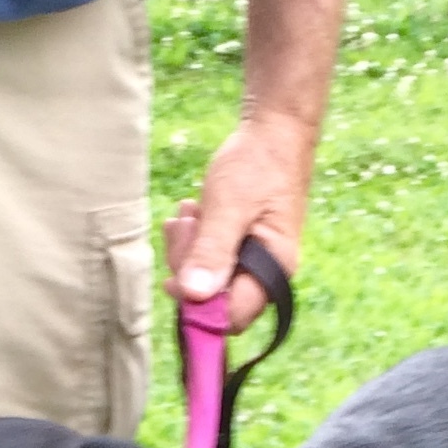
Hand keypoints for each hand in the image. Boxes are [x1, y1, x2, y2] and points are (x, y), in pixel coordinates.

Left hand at [164, 111, 311, 332]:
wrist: (274, 131)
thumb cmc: (258, 164)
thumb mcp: (229, 205)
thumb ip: (212, 250)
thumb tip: (194, 295)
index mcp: (273, 270)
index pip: (232, 316)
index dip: (198, 307)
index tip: (172, 280)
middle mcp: (266, 273)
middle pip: (216, 301)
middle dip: (190, 269)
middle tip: (183, 227)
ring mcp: (253, 262)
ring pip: (209, 280)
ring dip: (189, 250)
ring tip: (187, 214)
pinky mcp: (241, 249)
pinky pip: (210, 260)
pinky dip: (195, 240)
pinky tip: (193, 214)